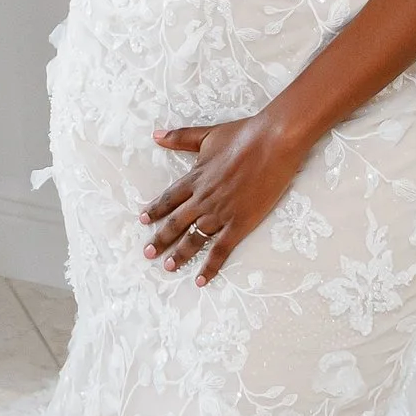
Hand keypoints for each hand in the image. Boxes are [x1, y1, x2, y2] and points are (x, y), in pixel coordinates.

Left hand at [142, 112, 306, 282]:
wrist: (272, 143)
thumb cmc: (243, 135)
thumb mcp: (208, 135)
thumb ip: (181, 138)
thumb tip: (156, 135)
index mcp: (195, 178)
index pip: (169, 199)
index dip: (155, 210)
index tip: (143, 221)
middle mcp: (203, 199)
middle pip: (176, 222)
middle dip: (160, 239)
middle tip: (147, 253)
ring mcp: (220, 213)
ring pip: (194, 239)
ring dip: (179, 254)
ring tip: (168, 266)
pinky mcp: (240, 224)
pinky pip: (220, 250)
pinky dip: (209, 266)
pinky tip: (201, 280)